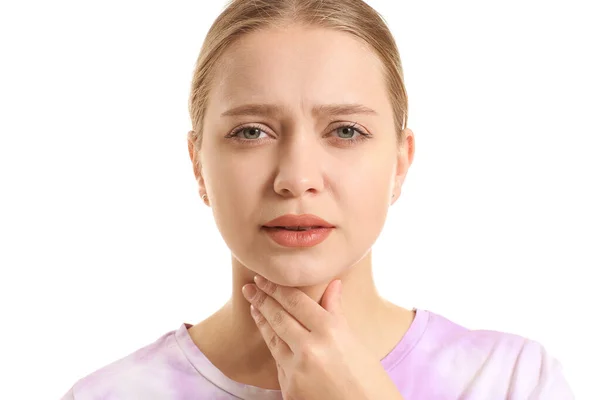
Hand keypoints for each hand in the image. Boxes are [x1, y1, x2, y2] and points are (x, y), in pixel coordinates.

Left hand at [241, 276, 404, 399]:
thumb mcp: (355, 342)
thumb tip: (334, 284)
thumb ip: (336, 313)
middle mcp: (310, 349)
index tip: (263, 278)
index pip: (295, 302)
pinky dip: (275, 348)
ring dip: (261, 322)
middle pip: (278, 317)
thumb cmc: (370, 381)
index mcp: (330, 332)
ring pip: (272, 339)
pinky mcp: (289, 390)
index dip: (276, 288)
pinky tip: (270, 337)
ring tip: (253, 307)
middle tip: (249, 288)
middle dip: (261, 300)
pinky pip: (279, 363)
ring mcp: (296, 371)